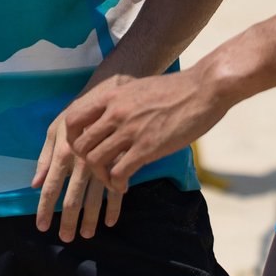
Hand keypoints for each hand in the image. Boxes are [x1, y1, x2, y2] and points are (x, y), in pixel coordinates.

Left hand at [32, 76, 129, 241]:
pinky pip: (117, 191)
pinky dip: (113, 208)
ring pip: (95, 198)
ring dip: (90, 219)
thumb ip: (45, 157)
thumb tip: (34, 183)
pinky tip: (111, 221)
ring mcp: (103, 162)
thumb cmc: (80, 110)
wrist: (115, 90)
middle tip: (65, 239)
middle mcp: (82, 161)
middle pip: (73, 197)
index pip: (52, 186)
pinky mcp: (122, 162)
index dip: (45, 208)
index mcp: (64, 152)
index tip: (42, 227)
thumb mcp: (56, 127)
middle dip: (67, 220)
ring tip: (86, 234)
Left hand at [64, 69, 227, 193]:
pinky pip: (118, 173)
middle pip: (80, 145)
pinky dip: (117, 184)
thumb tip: (112, 114)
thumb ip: (120, 102)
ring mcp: (129, 130)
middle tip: (101, 169)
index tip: (83, 149)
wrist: (204, 89)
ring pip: (95, 161)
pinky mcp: (147, 148)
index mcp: (111, 97)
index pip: (72, 120)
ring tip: (113, 180)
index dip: (71, 139)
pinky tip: (125, 186)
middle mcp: (114, 113)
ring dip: (101, 176)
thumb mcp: (137, 89)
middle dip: (85, 163)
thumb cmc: (176, 89)